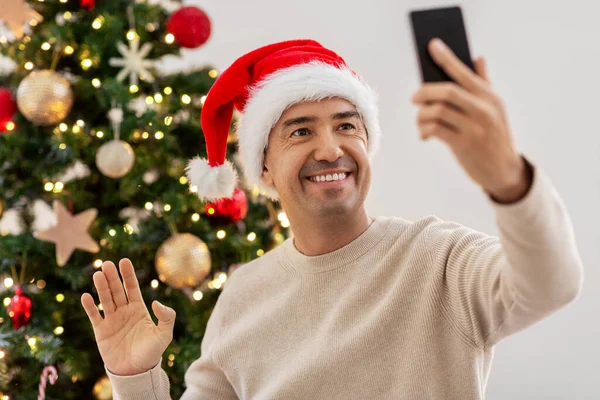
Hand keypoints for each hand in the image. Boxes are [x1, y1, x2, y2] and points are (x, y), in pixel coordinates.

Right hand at [81, 258, 175, 375]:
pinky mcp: (101, 331)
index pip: (132, 288)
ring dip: (101, 287)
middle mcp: (124, 311)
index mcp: (139, 309)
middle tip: (107, 264)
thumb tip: (156, 302)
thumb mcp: (165, 334)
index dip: (128, 275)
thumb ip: (166, 317)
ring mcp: (112, 320)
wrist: (136, 372)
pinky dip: (90, 306)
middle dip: (112, 277)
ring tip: (98, 274)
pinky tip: (86, 296)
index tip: (124, 261)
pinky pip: (95, 316)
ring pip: (105, 300)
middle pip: (117, 290)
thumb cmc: (152, 352)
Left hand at [411, 38, 530, 202]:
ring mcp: (474, 127)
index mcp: (490, 96)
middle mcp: (483, 109)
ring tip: (420, 121)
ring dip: (421, 115)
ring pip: (437, 111)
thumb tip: (478, 57)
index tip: (432, 45)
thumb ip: (484, 83)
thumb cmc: (494, 135)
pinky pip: (435, 130)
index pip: (464, 72)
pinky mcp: (464, 144)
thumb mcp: (495, 108)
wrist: (504, 170)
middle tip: (414, 98)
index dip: (447, 58)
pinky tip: (424, 134)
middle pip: (446, 91)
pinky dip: (424, 130)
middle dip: (424, 92)